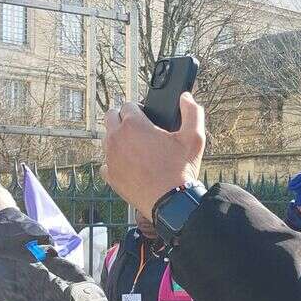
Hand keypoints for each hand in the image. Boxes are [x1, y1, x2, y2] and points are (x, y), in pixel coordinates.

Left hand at [101, 95, 205, 217]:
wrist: (170, 202)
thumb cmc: (181, 170)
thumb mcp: (194, 137)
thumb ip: (192, 112)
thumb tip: (186, 98)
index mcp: (134, 125)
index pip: (128, 105)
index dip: (139, 109)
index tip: (147, 118)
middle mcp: (116, 138)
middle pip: (111, 117)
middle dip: (123, 119)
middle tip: (139, 129)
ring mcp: (110, 157)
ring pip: (107, 139)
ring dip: (119, 139)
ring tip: (137, 148)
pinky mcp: (110, 175)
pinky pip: (106, 162)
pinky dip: (115, 162)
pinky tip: (130, 166)